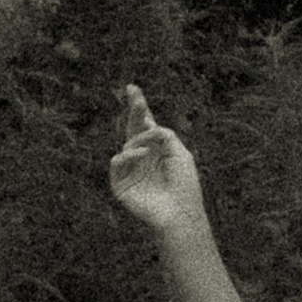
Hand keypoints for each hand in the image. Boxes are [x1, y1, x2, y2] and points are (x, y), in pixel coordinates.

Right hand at [106, 83, 205, 235]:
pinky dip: (129, 155)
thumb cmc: (184, 186)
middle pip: (133, 130)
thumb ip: (164, 135)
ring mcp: (131, 171)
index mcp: (157, 151)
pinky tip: (142, 154)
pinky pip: (117, 162)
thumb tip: (147, 124)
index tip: (133, 89)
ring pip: (126, 144)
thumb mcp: (179, 153)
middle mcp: (143, 159)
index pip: (145, 127)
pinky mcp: (120, 184)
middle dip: (134, 111)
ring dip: (139, 139)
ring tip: (150, 144)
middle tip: (133, 93)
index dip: (139, 109)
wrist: (180, 213)